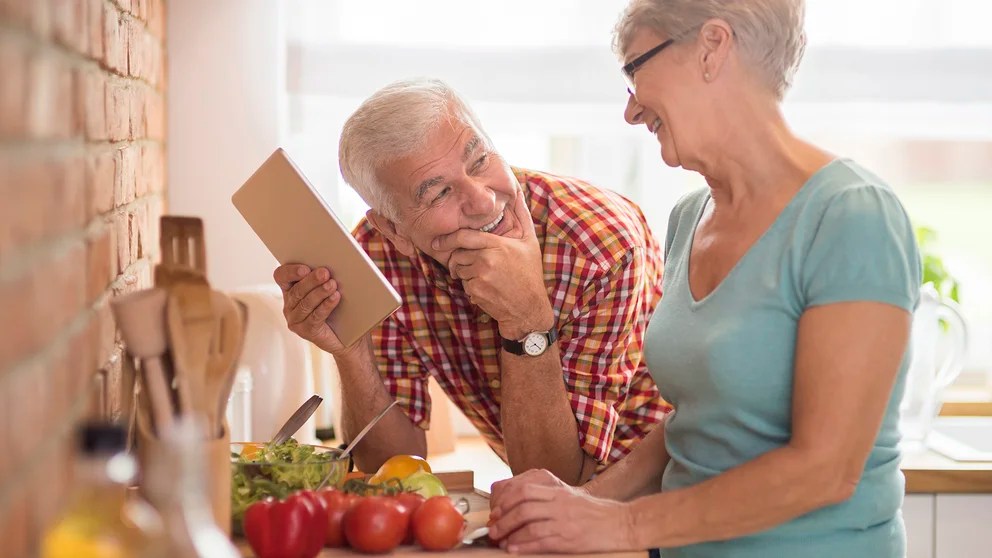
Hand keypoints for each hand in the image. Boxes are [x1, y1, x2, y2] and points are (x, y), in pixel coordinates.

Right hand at [272, 264, 356, 355]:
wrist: (348, 334)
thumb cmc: (340, 306)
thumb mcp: (332, 285)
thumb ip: (327, 272)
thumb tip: (339, 254)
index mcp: (291, 288)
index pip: (281, 276)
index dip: (290, 271)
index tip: (305, 268)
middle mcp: (290, 304)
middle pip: (297, 290)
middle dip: (311, 280)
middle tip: (325, 272)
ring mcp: (296, 319)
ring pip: (305, 303)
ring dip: (319, 292)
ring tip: (332, 285)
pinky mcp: (306, 331)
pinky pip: (315, 317)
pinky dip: (325, 306)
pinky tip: (335, 298)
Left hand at [432, 188, 553, 339]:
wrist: (529, 308)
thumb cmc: (530, 273)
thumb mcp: (530, 241)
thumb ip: (521, 215)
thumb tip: (518, 191)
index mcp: (497, 245)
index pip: (464, 236)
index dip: (447, 238)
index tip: (437, 242)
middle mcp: (487, 259)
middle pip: (457, 255)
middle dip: (456, 259)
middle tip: (462, 264)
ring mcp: (480, 277)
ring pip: (459, 271)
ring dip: (465, 273)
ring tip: (484, 277)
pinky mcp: (476, 292)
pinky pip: (464, 285)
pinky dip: (471, 287)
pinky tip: (487, 289)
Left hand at [487, 469, 637, 553]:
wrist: (621, 524)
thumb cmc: (595, 513)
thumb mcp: (571, 498)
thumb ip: (549, 498)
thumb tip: (521, 506)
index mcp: (559, 492)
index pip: (525, 490)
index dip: (506, 501)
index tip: (496, 511)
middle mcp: (560, 504)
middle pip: (523, 507)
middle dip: (503, 519)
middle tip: (493, 528)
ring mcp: (564, 522)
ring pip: (529, 524)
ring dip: (510, 533)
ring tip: (500, 540)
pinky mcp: (569, 539)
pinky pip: (541, 541)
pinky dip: (524, 545)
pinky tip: (514, 549)